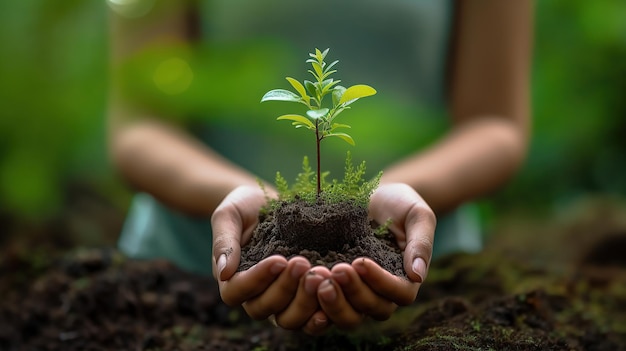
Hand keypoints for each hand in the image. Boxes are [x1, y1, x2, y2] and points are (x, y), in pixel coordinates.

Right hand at [211, 185, 329, 333]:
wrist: (271, 202)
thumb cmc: (245, 206)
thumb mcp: (229, 215)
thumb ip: (224, 241)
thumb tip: (223, 272)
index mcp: (232, 279)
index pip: (236, 291)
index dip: (257, 279)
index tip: (278, 259)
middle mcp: (255, 296)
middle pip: (264, 308)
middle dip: (285, 288)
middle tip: (303, 263)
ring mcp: (281, 300)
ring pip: (289, 318)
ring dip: (305, 302)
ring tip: (320, 275)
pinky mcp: (303, 297)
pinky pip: (311, 316)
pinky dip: (323, 310)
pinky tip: (335, 292)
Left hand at [317, 183, 435, 328]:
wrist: (371, 196)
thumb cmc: (399, 203)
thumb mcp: (416, 214)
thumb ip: (421, 242)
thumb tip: (417, 275)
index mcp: (406, 279)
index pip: (399, 294)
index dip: (380, 282)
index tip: (361, 261)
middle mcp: (381, 293)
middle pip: (372, 309)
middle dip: (354, 292)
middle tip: (336, 270)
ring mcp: (356, 294)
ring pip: (348, 316)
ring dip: (332, 302)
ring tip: (316, 276)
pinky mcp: (334, 289)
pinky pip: (324, 307)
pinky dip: (313, 301)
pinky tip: (301, 282)